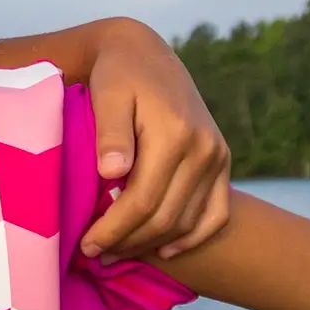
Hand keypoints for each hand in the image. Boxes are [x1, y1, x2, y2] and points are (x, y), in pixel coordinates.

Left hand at [76, 20, 232, 262]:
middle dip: (128, 242)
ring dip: (153, 244)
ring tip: (118, 252)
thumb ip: (110, 133)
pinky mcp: (222, 162)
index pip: (143, 200)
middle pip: (165, 217)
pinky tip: (166, 251)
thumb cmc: (118, 76)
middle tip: (96, 254)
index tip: (86, 245)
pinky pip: (216, 214)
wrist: (145, 55)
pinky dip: (193, 237)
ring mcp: (217, 156)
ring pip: (187, 222)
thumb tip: (113, 173)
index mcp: (175, 132)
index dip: (114, 230)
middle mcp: (204, 148)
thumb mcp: (106, 95)